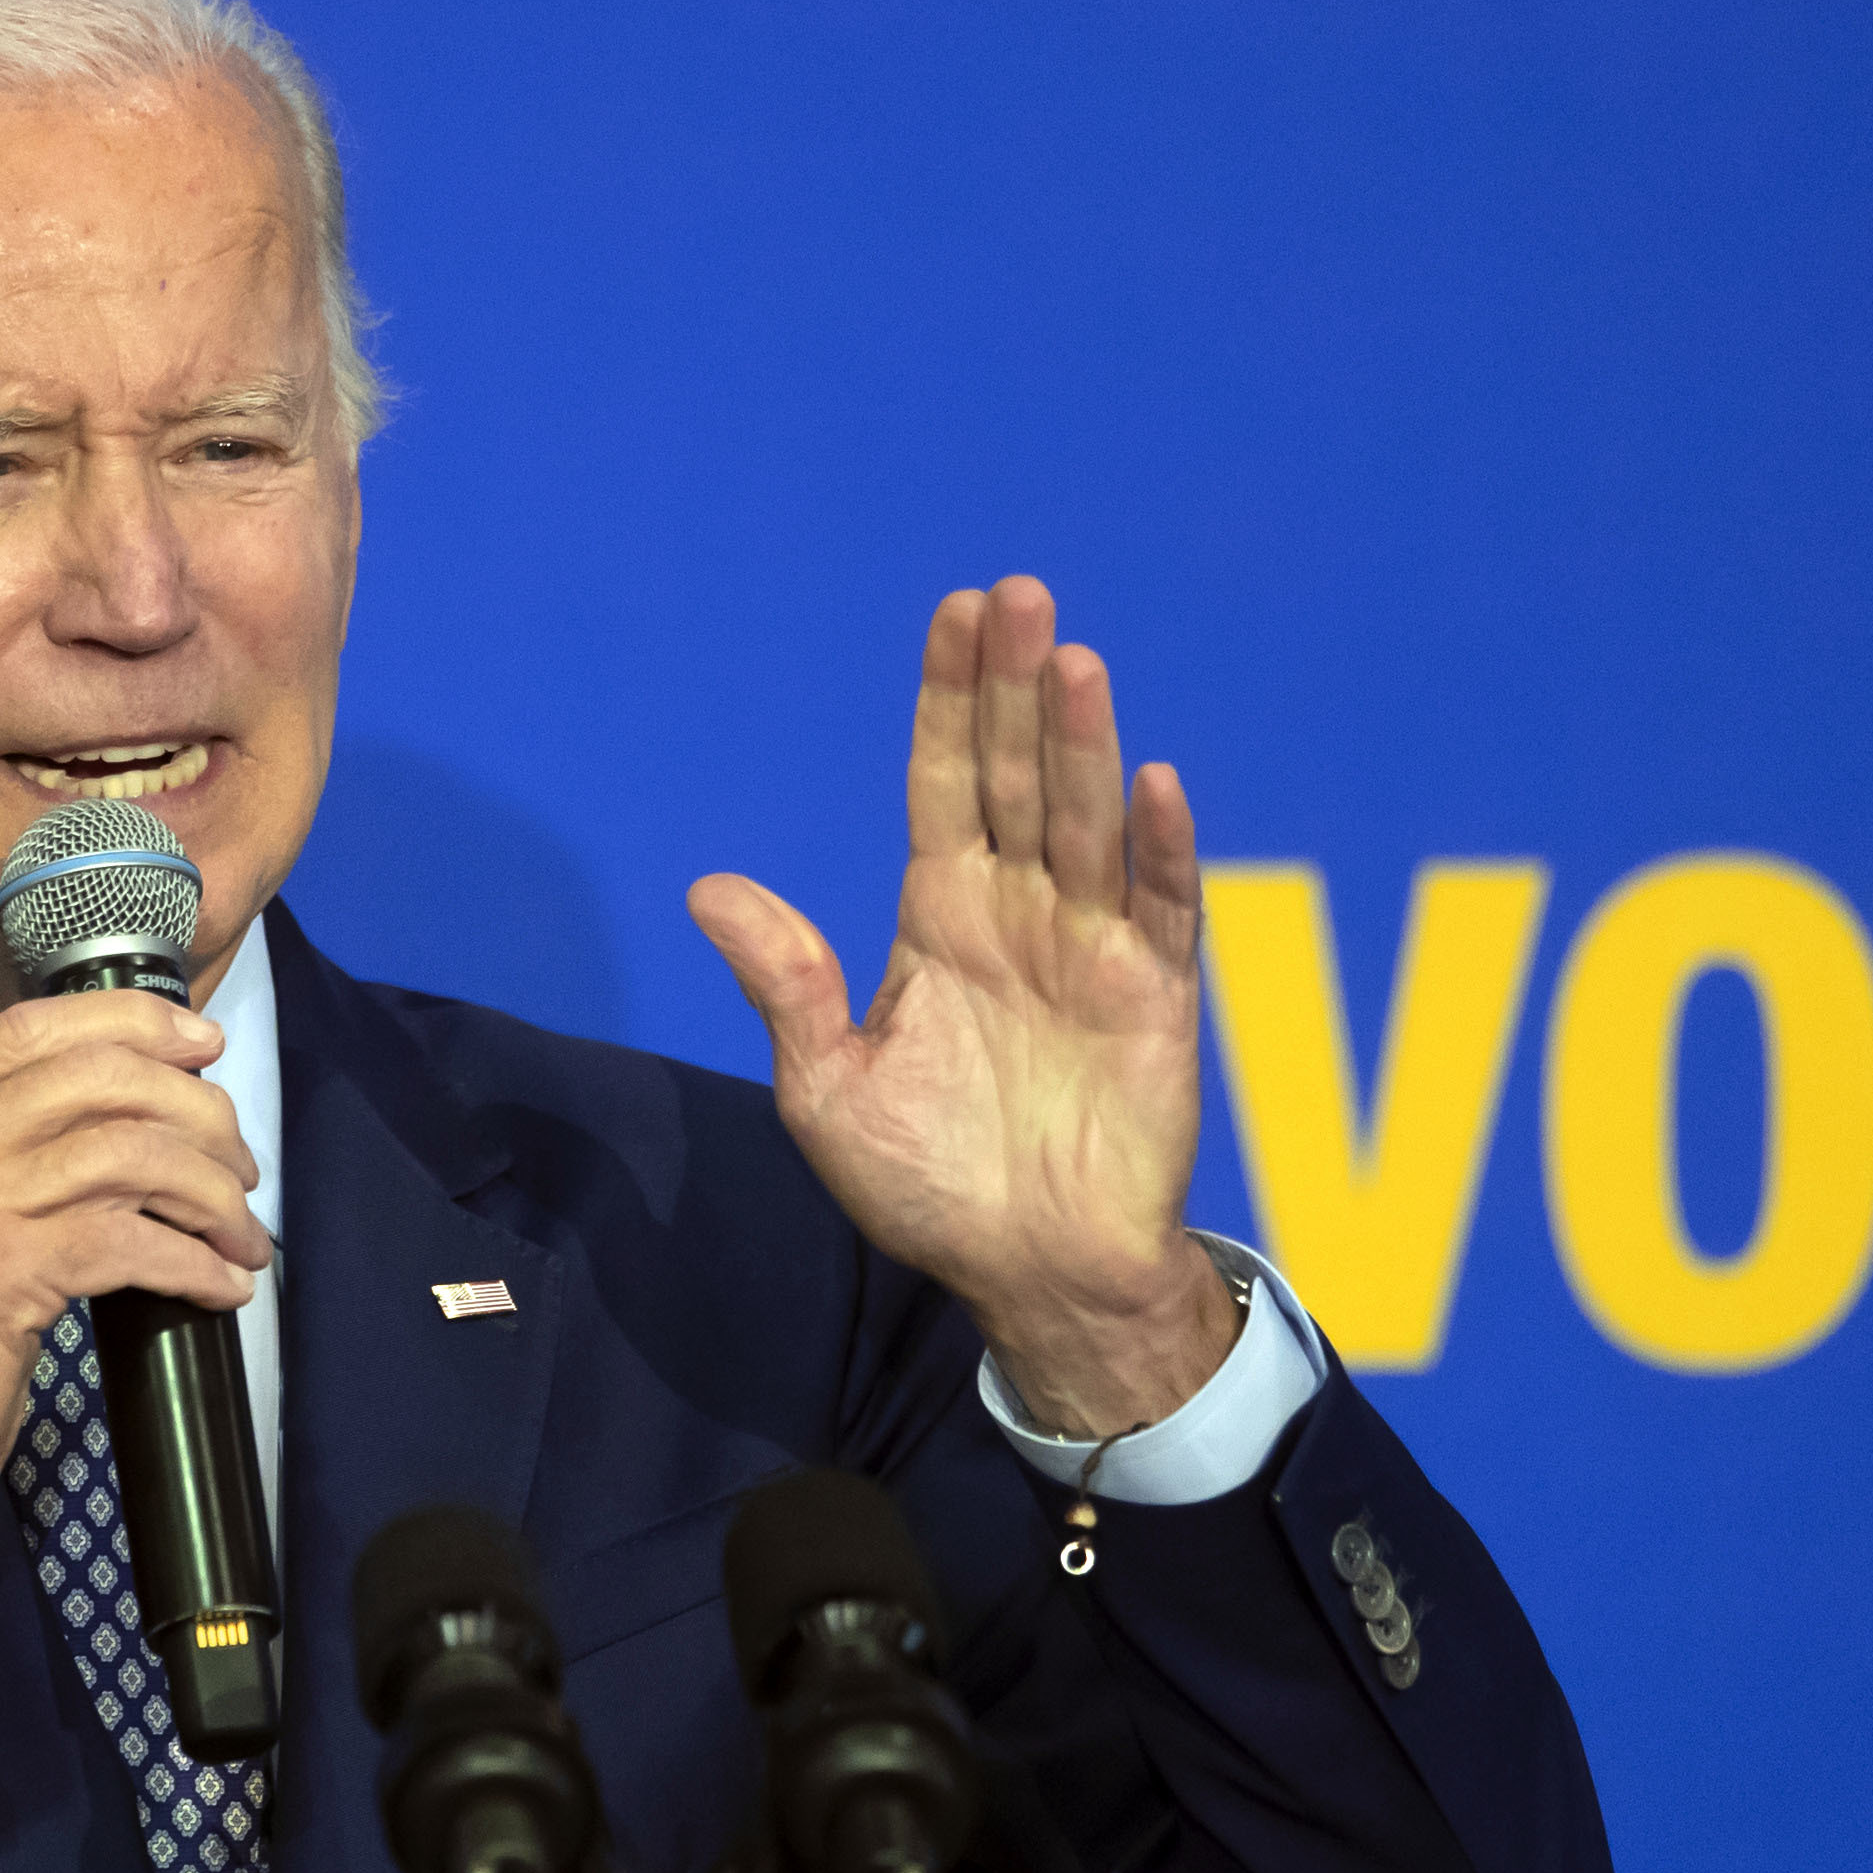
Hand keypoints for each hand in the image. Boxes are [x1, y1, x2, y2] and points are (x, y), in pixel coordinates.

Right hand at [0, 988, 269, 1626]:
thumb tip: (116, 1128)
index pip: (32, 1027)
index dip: (134, 1023)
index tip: (202, 1047)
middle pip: (98, 1077)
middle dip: (196, 1112)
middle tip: (239, 1167)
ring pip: (126, 1153)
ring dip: (210, 1194)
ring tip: (243, 1238)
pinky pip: (128, 1240)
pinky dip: (193, 1263)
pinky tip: (220, 1288)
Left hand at [689, 577, 1236, 1439]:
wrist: (1030, 1276)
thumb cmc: (927, 1188)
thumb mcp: (827, 1089)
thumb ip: (785, 984)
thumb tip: (708, 888)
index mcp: (942, 917)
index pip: (944, 781)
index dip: (949, 699)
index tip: (954, 613)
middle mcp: (1020, 911)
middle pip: (1017, 777)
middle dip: (1014, 687)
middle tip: (1018, 595)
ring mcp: (1093, 947)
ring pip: (1086, 823)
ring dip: (1081, 744)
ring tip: (1070, 661)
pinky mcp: (1155, 999)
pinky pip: (1164, 911)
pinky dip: (1161, 850)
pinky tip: (1153, 782)